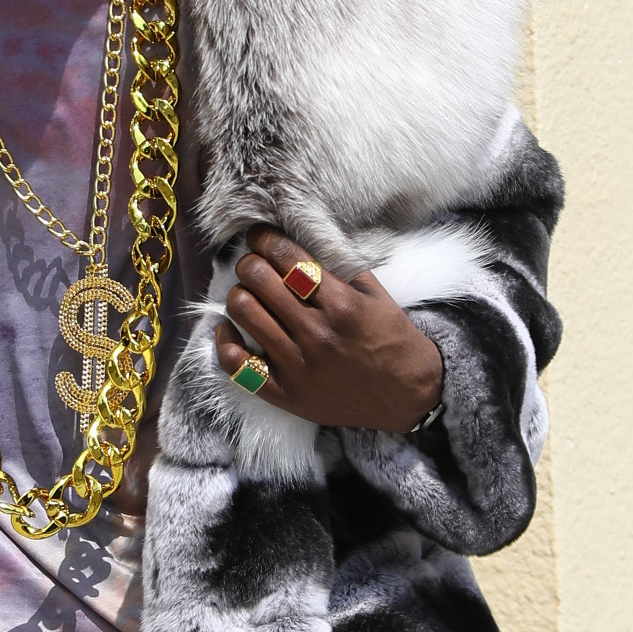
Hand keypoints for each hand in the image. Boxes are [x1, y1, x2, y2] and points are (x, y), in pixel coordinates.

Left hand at [213, 226, 443, 433]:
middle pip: (258, 278)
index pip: (286, 257)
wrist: (406, 395)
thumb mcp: (375, 295)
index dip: (264, 238)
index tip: (259, 236)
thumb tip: (297, 238)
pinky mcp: (285, 394)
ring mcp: (298, 367)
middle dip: (250, 262)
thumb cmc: (390, 338)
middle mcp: (317, 334)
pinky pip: (236, 364)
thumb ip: (339, 267)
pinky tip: (232, 328)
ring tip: (250, 295)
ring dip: (240, 294)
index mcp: (341, 305)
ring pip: (243, 311)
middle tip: (254, 264)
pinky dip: (226, 340)